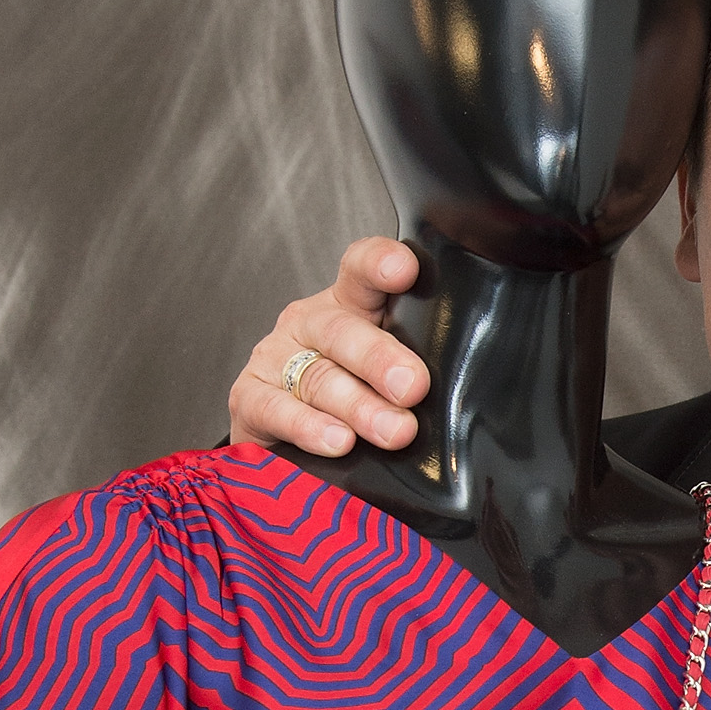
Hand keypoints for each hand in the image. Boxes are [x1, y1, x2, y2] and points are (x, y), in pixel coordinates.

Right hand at [227, 239, 429, 456]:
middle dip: (380, 359)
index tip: (404, 270)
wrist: (284, 445)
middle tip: (412, 386)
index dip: (379, 264)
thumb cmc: (352, 402)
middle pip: (342, 331)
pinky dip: (308, 427)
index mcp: (350, 306)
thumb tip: (460, 400)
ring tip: (392, 432)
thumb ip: (414, 370)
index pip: (361, 270)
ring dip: (359, 407)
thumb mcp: (389, 377)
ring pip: (319, 377)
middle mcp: (311, 324)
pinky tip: (336, 441)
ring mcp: (276, 358)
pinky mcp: (250, 398)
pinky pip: (277, 409)